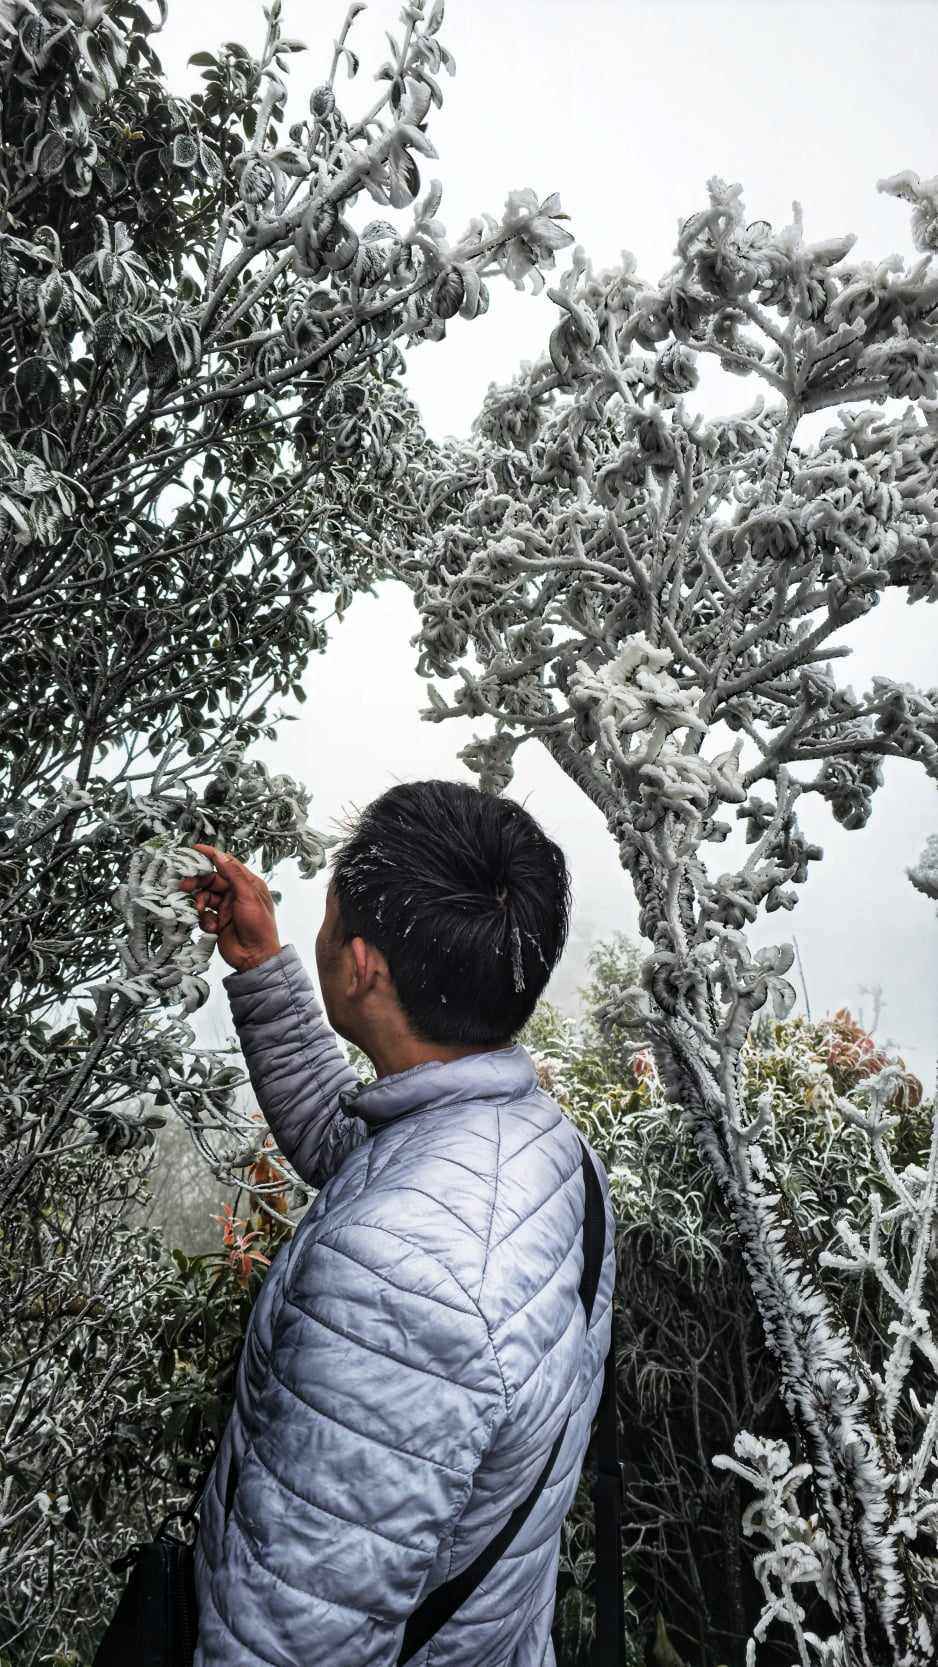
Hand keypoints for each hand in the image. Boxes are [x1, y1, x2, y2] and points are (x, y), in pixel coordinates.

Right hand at [179, 844, 281, 973]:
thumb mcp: (248, 896)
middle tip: (184, 885)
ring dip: (199, 902)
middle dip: (197, 882)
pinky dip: (204, 919)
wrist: (255, 957)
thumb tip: (221, 855)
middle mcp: (236, 893)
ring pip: (205, 897)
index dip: (211, 856)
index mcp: (247, 884)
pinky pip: (204, 914)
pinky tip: (212, 927)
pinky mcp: (218, 922)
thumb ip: (234, 875)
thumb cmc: (259, 926)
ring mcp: (226, 908)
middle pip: (211, 880)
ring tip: (199, 910)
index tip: (195, 849)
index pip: (227, 864)